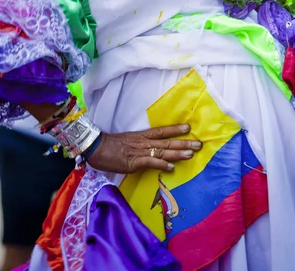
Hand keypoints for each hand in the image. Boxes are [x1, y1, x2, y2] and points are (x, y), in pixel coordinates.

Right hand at [86, 123, 201, 173]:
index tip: (189, 128)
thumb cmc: (111, 146)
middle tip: (199, 144)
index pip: (162, 131)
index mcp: (142, 136)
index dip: (176, 129)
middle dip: (183, 143)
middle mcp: (144, 142)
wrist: (96, 147)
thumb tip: (153, 151)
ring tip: (191, 154)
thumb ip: (141, 145)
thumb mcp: (128, 142)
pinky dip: (161, 164)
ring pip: (162, 151)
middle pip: (167, 141)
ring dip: (177, 153)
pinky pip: (150, 162)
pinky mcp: (134, 162)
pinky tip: (171, 166)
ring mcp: (139, 152)